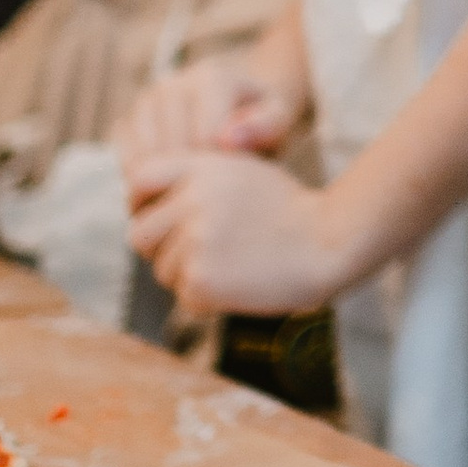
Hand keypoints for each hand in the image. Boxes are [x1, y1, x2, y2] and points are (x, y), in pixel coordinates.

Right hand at [112, 53, 299, 178]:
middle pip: (172, 149)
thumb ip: (266, 126)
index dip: (220, 168)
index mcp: (211, 76)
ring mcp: (145, 101)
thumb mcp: (278, 120)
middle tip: (212, 191)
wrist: (238, 107)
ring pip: (144, 157)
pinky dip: (143, 179)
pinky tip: (170, 186)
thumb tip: (227, 139)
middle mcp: (172, 83)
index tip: (236, 176)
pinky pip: (126, 158)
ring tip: (193, 189)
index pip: (205, 138)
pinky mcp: (128, 120)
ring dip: (166, 181)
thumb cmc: (261, 119)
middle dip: (192, 177)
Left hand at [124, 149, 352, 316]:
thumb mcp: (242, 172)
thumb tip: (145, 203)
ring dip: (188, 276)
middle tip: (197, 255)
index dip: (140, 202)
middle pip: (140, 233)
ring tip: (232, 267)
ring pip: (161, 270)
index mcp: (200, 167)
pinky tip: (239, 285)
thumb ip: (195, 178)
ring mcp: (195, 240)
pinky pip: (182, 296)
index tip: (157, 218)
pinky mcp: (201, 278)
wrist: (328, 242)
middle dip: (161, 249)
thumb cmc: (289, 210)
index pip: (139, 179)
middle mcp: (192, 200)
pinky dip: (206, 299)